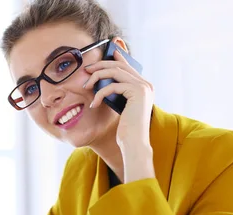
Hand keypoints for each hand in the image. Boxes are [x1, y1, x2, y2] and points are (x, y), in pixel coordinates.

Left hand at [84, 50, 154, 182]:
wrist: (134, 142)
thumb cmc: (127, 129)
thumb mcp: (121, 106)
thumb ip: (118, 93)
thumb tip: (104, 80)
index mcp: (145, 87)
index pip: (128, 67)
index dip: (115, 58)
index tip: (102, 55)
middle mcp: (146, 84)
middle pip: (120, 65)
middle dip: (101, 65)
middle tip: (87, 70)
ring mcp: (143, 87)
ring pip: (115, 72)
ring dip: (97, 77)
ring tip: (86, 86)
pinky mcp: (137, 92)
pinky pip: (112, 86)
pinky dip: (100, 94)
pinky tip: (94, 104)